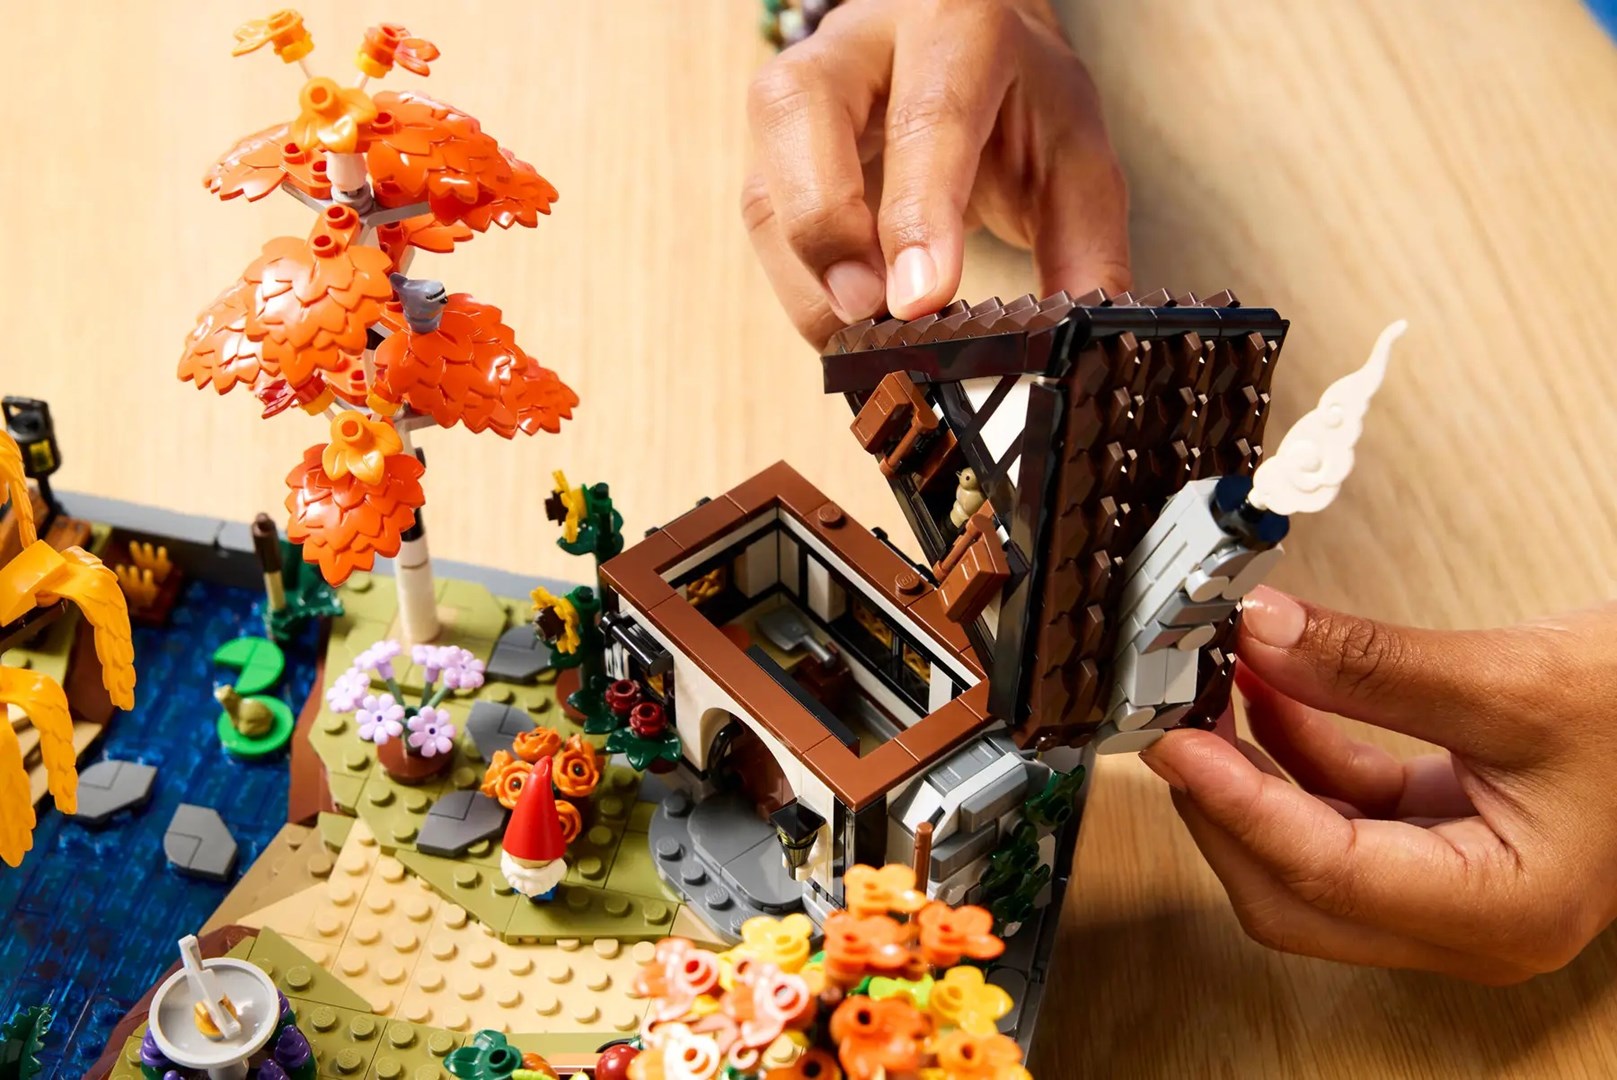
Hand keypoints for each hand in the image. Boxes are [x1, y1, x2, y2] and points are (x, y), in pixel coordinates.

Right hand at [743, 0, 1129, 347]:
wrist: (965, 55)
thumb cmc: (1018, 99)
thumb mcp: (1074, 157)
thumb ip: (1084, 247)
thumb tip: (1080, 340)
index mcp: (956, 26)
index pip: (926, 115)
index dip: (918, 213)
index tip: (920, 300)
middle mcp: (861, 43)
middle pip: (801, 111)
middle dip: (825, 226)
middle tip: (868, 311)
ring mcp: (802, 93)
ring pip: (766, 177)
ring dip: (805, 273)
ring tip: (861, 334)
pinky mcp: (774, 150)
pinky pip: (764, 221)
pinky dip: (800, 285)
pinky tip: (844, 321)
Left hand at [1140, 585, 1616, 983]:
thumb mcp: (1516, 680)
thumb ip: (1373, 665)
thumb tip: (1258, 633)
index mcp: (1504, 912)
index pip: (1327, 874)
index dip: (1235, 805)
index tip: (1173, 742)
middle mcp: (1471, 921)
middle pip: (1294, 892)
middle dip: (1224, 803)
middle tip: (1174, 715)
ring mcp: (1452, 886)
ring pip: (1305, 855)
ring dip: (1252, 771)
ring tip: (1216, 684)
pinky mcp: (1439, 840)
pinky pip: (1339, 810)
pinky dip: (1295, 753)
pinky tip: (1271, 686)